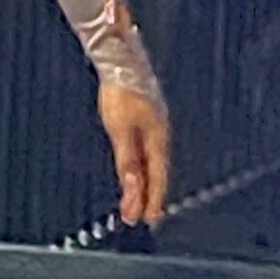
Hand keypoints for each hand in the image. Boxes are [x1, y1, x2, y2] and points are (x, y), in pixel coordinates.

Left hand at [98, 83, 169, 227]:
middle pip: (155, 172)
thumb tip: (133, 186)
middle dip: (147, 196)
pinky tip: (136, 172)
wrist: (121, 59)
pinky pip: (145, 150)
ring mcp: (153, 125)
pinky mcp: (145, 118)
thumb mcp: (120, 129)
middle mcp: (160, 134)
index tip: (149, 219)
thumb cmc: (121, 91)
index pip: (158, 176)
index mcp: (158, 138)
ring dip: (143, 182)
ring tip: (136, 202)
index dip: (154, 199)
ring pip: (150, 162)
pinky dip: (141, 166)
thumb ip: (127, 159)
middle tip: (138, 218)